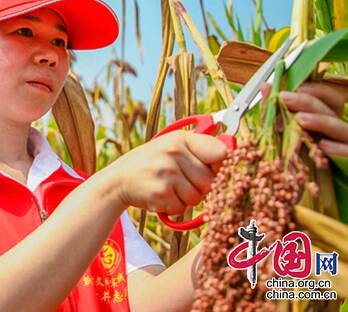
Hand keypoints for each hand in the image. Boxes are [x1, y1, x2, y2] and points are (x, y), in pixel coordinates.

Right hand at [103, 132, 227, 214]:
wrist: (116, 181)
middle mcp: (175, 152)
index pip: (221, 152)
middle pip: (211, 181)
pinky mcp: (161, 193)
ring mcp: (167, 172)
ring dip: (186, 199)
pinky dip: (173, 207)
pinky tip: (160, 197)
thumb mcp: (170, 147)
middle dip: (200, 188)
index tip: (213, 172)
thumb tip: (231, 152)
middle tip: (181, 182)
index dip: (222, 167)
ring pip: (198, 198)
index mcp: (181, 138)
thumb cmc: (149, 165)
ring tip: (168, 189)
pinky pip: (182, 208)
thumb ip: (198, 149)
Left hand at [269, 82, 347, 160]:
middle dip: (309, 102)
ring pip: (345, 131)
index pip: (330, 99)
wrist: (302, 195)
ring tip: (301, 120)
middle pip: (333, 110)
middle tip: (286, 99)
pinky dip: (340, 150)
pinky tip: (323, 147)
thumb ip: (275, 111)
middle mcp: (339, 134)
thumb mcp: (280, 134)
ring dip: (323, 122)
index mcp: (326, 122)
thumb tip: (266, 87)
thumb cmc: (295, 161)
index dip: (316, 90)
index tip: (295, 88)